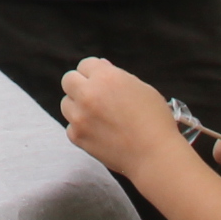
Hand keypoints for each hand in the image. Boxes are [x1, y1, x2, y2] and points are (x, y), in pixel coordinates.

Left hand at [59, 57, 179, 179]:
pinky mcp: (77, 136)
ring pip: (66, 103)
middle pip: (69, 80)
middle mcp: (88, 94)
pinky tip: (98, 132)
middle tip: (94, 95)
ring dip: (78, 106)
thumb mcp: (142, 88)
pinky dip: (81, 128)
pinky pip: (70, 126)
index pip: (85, 64)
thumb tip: (102, 66)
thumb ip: (118, 76)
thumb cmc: (154, 120)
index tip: (101, 81)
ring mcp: (79, 116)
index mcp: (106, 77)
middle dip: (80, 85)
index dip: (95, 72)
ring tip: (98, 115)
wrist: (154, 155)